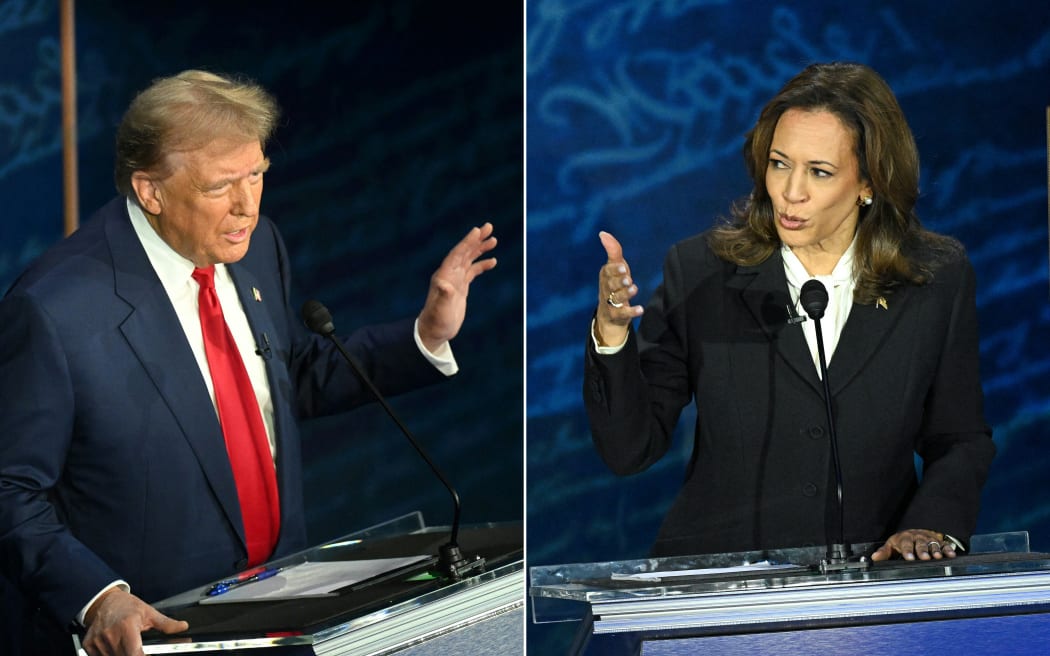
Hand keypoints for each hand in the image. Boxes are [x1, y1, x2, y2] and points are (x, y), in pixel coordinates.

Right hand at [82, 587, 188, 655]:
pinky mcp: (89, 645)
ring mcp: (98, 641)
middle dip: (134, 655)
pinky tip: (116, 647)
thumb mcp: (149, 612)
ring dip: (122, 655)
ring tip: (127, 645)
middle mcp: (110, 634)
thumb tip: (183, 626)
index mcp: (127, 626)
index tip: (148, 655)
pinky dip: (110, 655)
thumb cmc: (126, 606)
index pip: (135, 653)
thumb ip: (166, 623)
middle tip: (139, 649)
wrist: (103, 601)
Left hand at [417, 222, 496, 352]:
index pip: (457, 254)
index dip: (467, 242)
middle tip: (489, 227)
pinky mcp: (461, 287)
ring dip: (480, 249)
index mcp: (443, 275)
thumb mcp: (441, 309)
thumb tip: (445, 284)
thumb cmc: (437, 321)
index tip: (477, 231)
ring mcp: (455, 280)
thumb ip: (444, 296)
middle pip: (464, 252)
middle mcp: (449, 274)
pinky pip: (473, 271)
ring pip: (469, 259)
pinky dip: (482, 265)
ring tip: (494, 240)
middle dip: (476, 239)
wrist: (435, 331)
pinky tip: (493, 261)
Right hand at [594, 231, 642, 346]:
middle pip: (610, 285)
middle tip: (628, 279)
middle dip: (619, 282)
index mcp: (605, 277)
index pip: (607, 272)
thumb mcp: (615, 267)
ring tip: (634, 289)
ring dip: (626, 294)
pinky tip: (640, 309)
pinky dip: (632, 311)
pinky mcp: (617, 315)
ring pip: (616, 298)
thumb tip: (603, 233)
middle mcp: (605, 290)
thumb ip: (613, 251)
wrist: (609, 313)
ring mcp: (610, 303)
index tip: (623, 267)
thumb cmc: (614, 284)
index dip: (615, 270)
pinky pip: (623, 314)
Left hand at [870, 529, 956, 561]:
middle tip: (925, 558)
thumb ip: (884, 552)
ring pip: (933, 544)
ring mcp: (929, 539)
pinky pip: (945, 545)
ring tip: (938, 557)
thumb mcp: (892, 545)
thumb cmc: (902, 541)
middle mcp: (918, 538)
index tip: (909, 558)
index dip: (907, 551)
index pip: (905, 544)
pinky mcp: (939, 542)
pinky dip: (948, 549)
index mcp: (905, 538)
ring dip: (936, 550)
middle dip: (922, 551)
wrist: (916, 532)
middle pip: (920, 544)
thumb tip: (874, 558)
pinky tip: (951, 555)